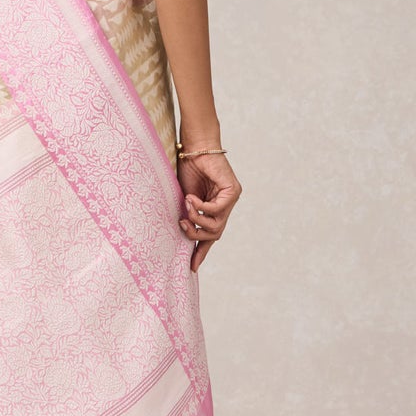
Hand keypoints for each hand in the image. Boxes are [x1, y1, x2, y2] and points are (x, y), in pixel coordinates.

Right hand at [176, 151, 241, 272]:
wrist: (194, 148)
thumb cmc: (188, 169)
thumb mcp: (185, 199)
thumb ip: (188, 216)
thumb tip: (183, 234)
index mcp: (213, 210)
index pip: (211, 236)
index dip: (202, 252)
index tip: (192, 267)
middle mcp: (225, 207)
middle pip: (215, 234)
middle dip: (196, 234)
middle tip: (182, 225)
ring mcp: (231, 200)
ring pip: (217, 226)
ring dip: (197, 220)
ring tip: (185, 207)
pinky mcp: (233, 192)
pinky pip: (217, 211)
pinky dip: (201, 208)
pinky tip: (191, 199)